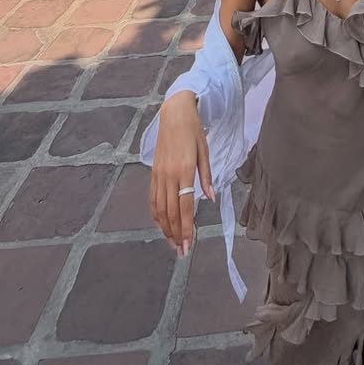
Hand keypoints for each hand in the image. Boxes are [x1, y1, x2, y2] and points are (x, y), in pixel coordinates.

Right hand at [149, 92, 212, 255]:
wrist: (173, 112)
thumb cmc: (194, 130)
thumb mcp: (205, 150)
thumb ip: (207, 176)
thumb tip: (210, 198)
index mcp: (184, 170)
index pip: (185, 207)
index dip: (187, 228)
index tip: (189, 245)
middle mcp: (169, 175)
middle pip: (171, 212)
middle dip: (176, 234)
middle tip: (182, 252)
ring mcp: (158, 174)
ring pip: (160, 209)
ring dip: (166, 228)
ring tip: (173, 243)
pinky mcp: (153, 172)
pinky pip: (152, 198)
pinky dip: (156, 215)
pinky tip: (161, 225)